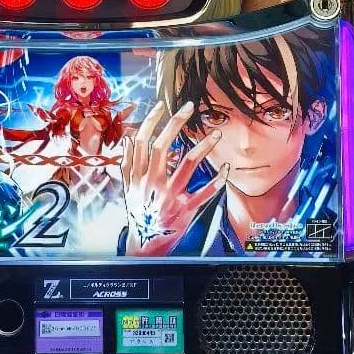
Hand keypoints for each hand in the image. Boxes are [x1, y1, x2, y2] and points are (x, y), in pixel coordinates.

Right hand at [121, 100, 228, 256]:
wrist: (145, 248)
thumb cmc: (139, 215)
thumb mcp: (128, 190)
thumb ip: (128, 164)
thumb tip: (129, 138)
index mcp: (137, 177)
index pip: (141, 141)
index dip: (151, 121)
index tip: (162, 105)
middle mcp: (152, 184)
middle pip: (162, 146)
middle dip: (176, 123)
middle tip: (189, 107)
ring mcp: (169, 197)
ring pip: (186, 165)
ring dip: (203, 147)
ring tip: (215, 133)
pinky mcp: (185, 210)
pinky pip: (204, 193)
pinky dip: (217, 180)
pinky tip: (226, 169)